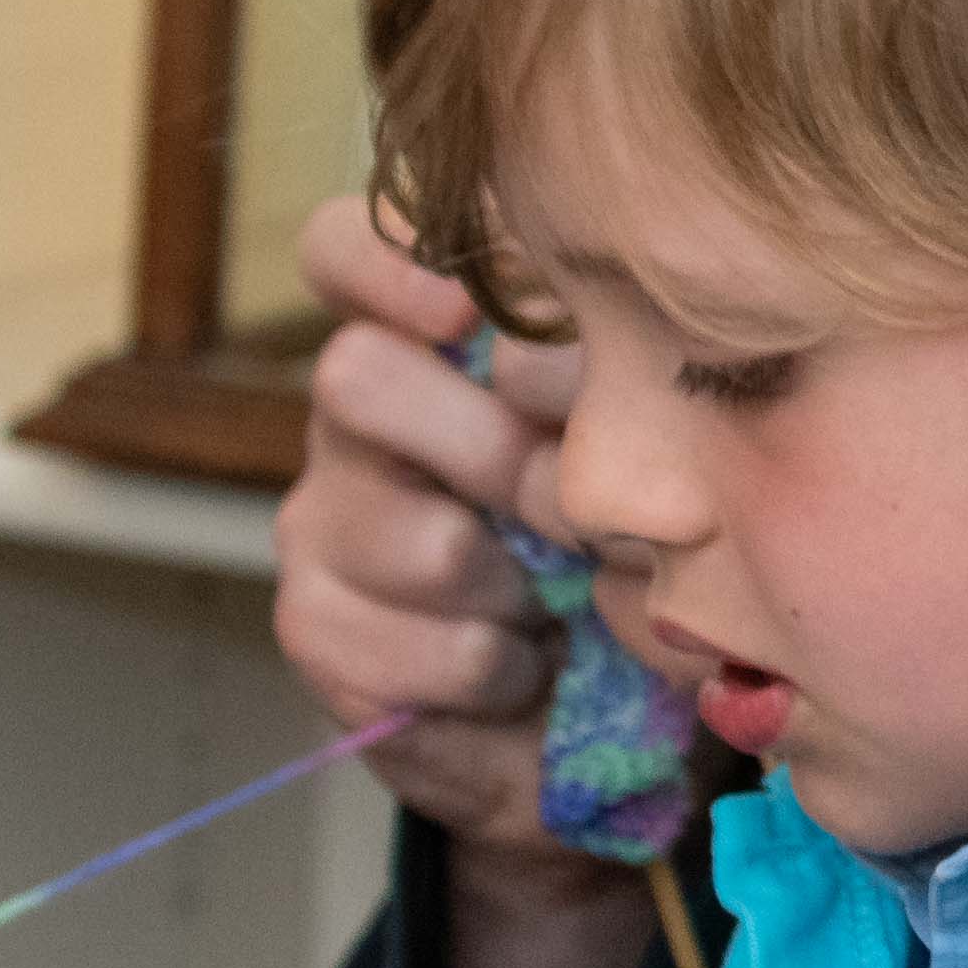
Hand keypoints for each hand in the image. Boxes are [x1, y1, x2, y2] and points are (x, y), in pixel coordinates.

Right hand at [277, 195, 579, 863]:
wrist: (599, 716)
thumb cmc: (638, 545)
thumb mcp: (651, 451)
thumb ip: (623, 387)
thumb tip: (645, 361)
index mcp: (433, 340)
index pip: (346, 251)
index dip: (385, 266)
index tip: (458, 314)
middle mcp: (359, 415)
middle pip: (356, 376)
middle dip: (495, 452)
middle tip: (577, 511)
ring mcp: (324, 519)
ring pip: (406, 533)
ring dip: (514, 586)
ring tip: (563, 610)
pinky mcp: (316, 627)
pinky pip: (392, 647)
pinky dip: (485, 673)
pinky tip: (525, 675)